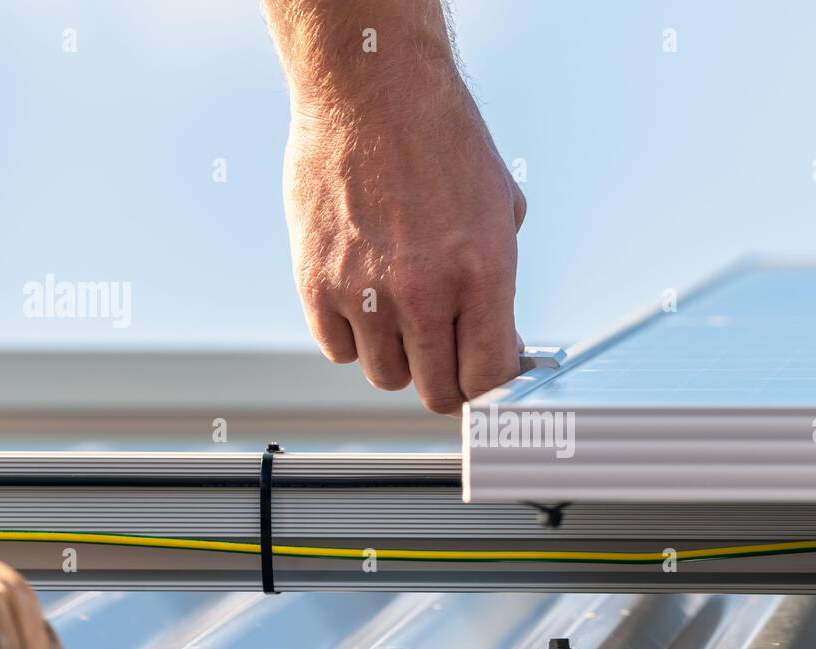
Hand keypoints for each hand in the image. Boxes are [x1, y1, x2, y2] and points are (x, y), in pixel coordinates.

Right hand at [266, 0, 525, 414]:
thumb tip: (499, 338)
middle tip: (443, 354)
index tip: (480, 375)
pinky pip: (338, 349)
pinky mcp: (316, 284)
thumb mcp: (499, 208)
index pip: (487, 377)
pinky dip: (352, 337)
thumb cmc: (441, 140)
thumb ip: (498, 282)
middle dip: (444, 379)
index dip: (486, 383)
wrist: (372, 90)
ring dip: (397, 356)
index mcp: (482, 274)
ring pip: (385, 375)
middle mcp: (425, 292)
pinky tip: (364, 302)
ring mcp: (366, 293)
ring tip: (401, 316)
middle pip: (435, 391)